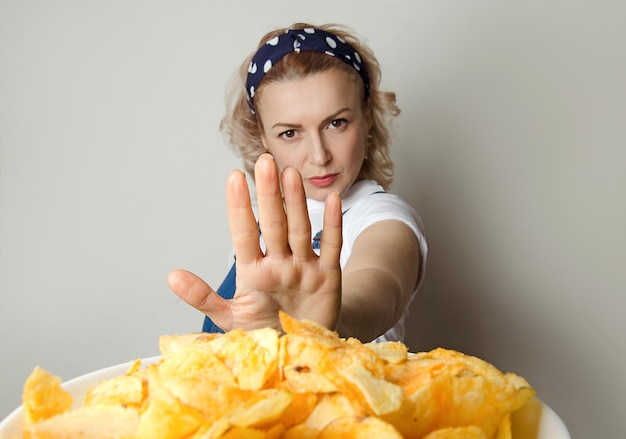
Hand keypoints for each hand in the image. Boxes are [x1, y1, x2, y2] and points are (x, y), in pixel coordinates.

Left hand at [168, 154, 342, 330]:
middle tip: (264, 162)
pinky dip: (332, 225)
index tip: (234, 178)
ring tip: (290, 174)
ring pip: (300, 229)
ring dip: (296, 202)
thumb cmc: (265, 329)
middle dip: (269, 194)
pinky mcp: (328, 277)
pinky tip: (332, 199)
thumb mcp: (231, 318)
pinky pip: (331, 247)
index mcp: (254, 272)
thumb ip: (203, 298)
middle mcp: (279, 263)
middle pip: (274, 224)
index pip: (244, 234)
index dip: (239, 207)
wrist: (302, 348)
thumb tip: (171, 276)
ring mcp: (304, 267)